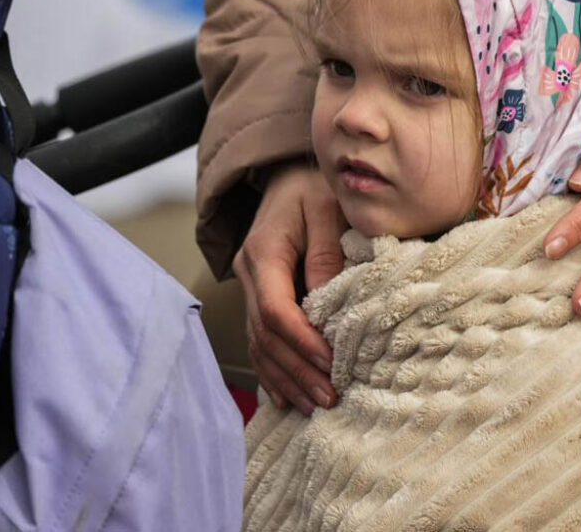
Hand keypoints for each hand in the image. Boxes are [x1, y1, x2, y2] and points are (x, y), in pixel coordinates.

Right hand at [234, 161, 347, 413]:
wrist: (289, 174)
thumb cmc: (314, 187)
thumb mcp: (327, 208)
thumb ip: (328, 253)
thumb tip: (328, 303)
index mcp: (264, 251)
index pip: (275, 309)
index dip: (302, 342)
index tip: (332, 365)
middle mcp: (249, 274)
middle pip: (265, 335)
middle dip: (298, 370)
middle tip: (330, 398)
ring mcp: (249, 286)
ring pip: (259, 343)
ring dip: (286, 378)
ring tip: (315, 405)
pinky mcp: (258, 295)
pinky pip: (259, 340)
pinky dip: (273, 371)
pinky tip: (288, 397)